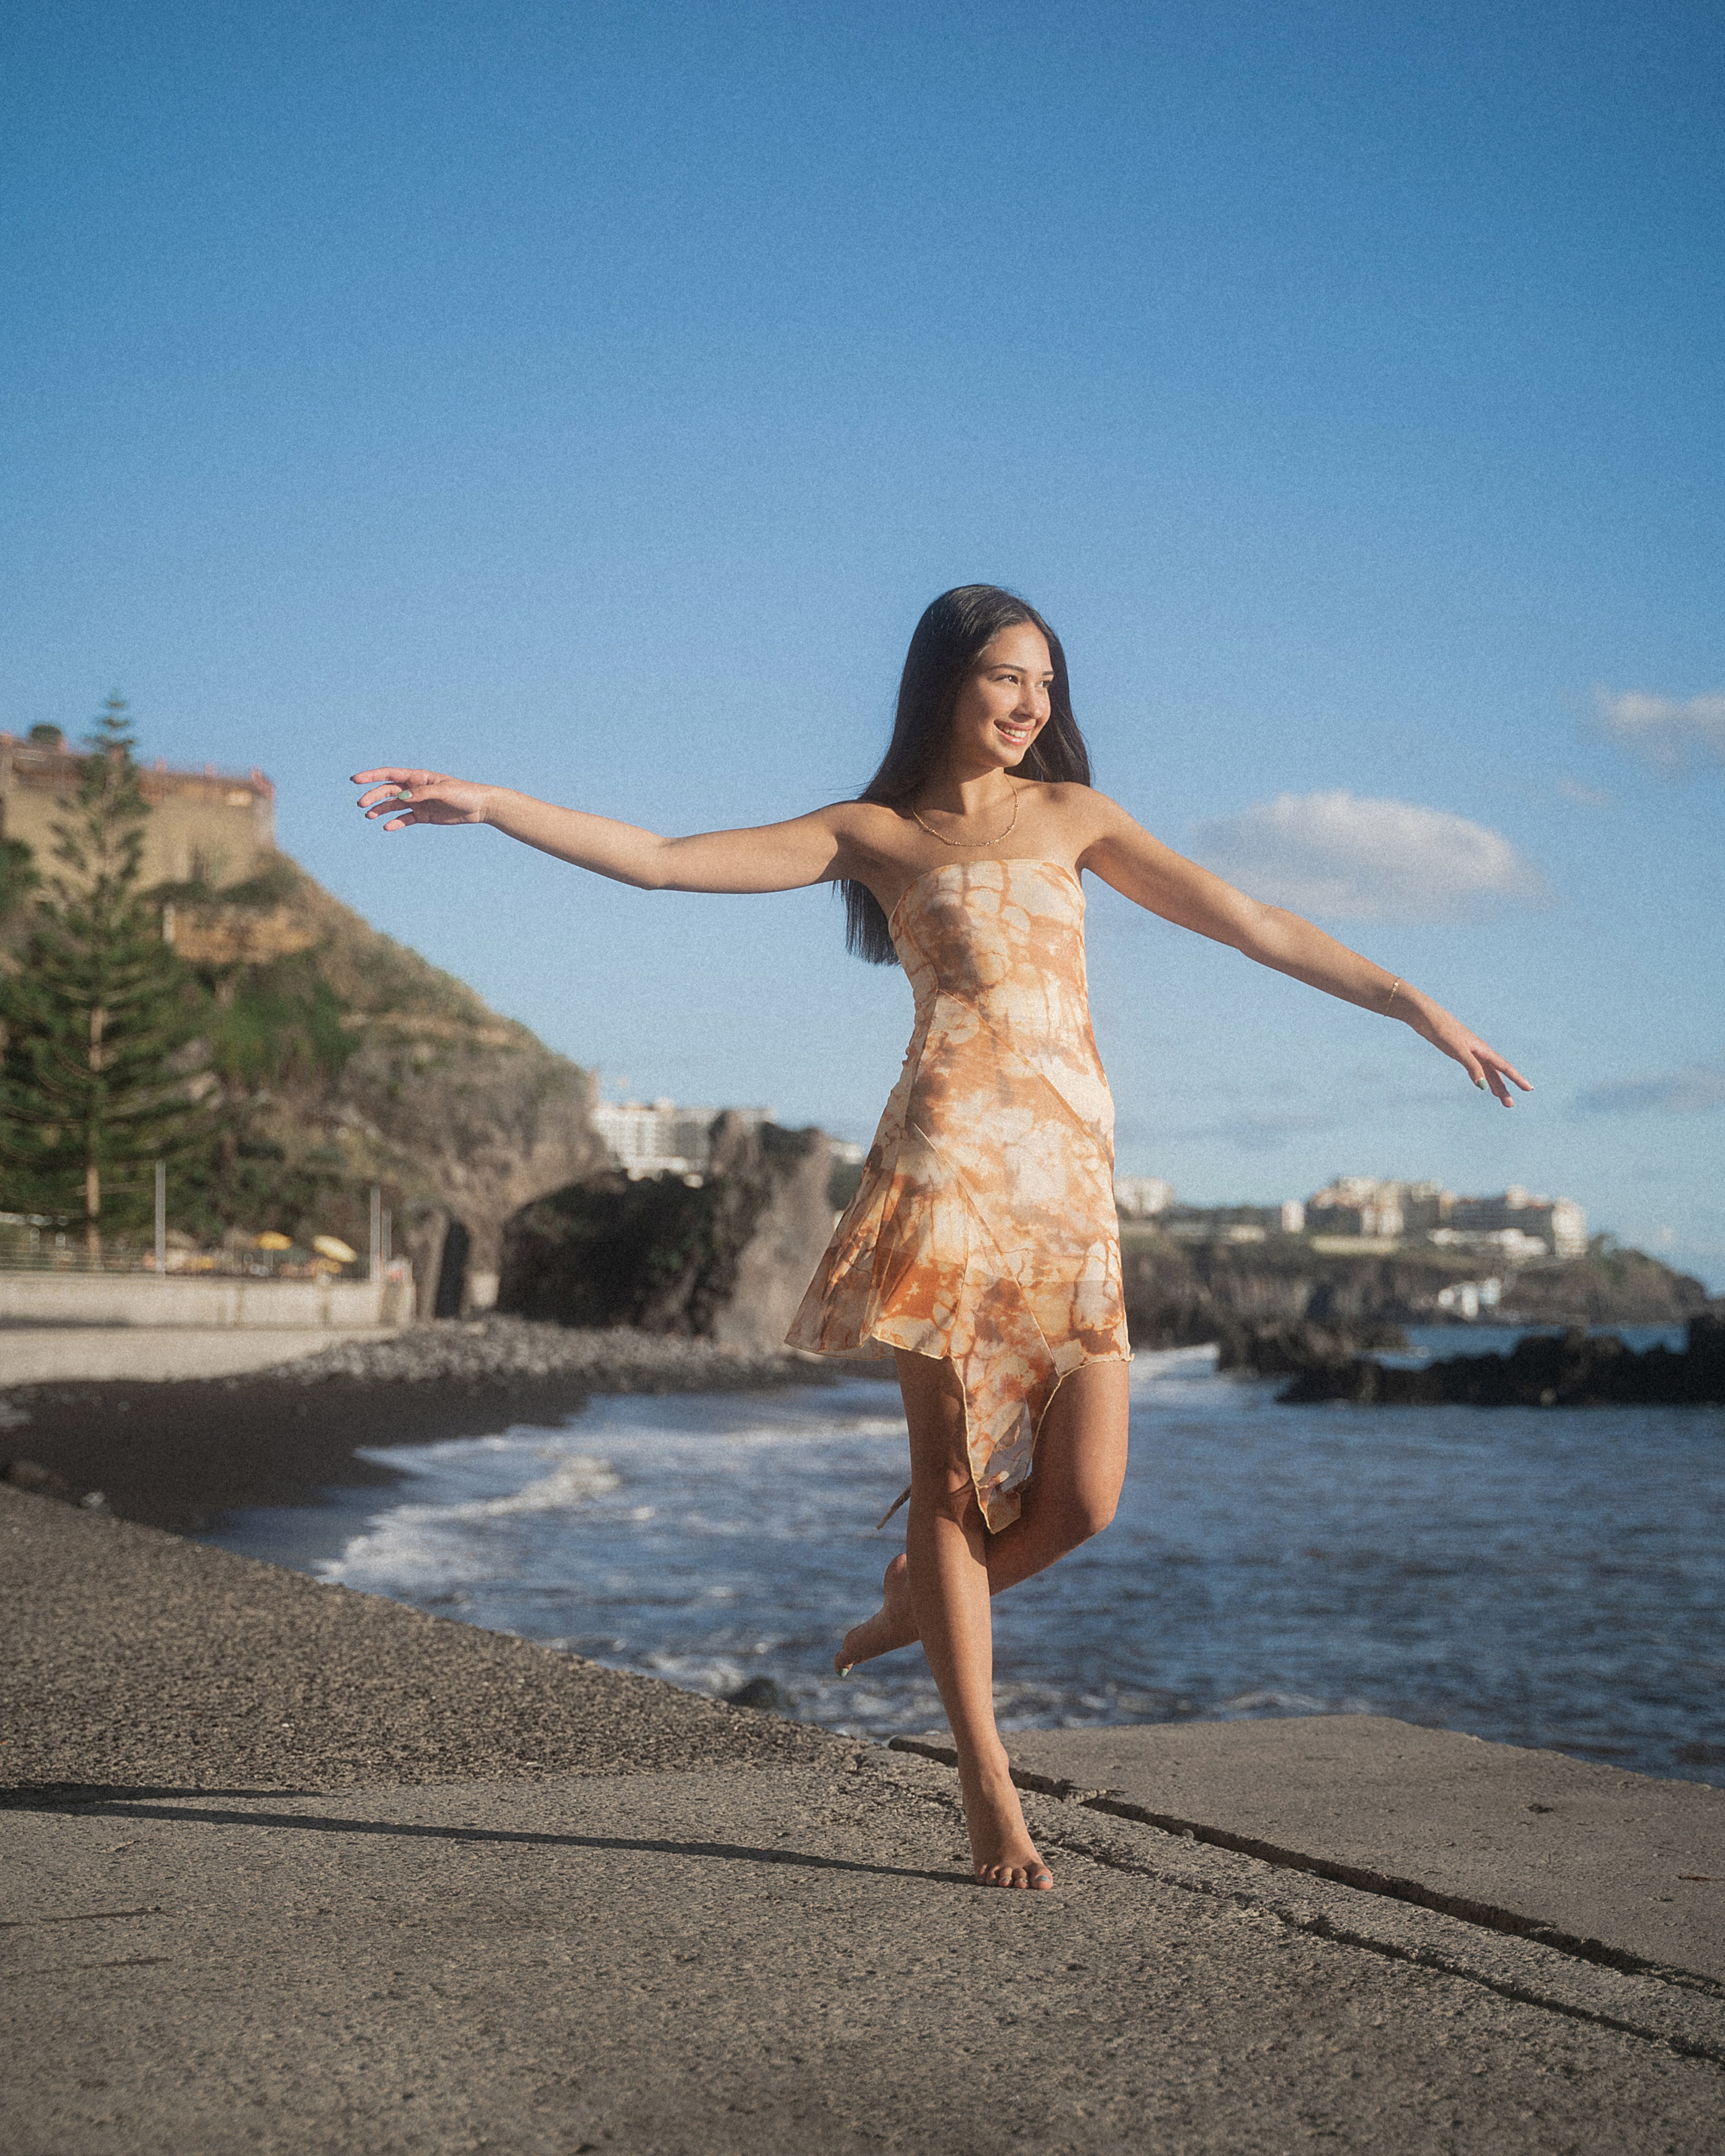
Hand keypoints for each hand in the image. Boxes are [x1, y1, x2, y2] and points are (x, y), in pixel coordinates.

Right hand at [351, 768, 493, 830]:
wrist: (479, 807)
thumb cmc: (463, 793)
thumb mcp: (443, 791)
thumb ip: (422, 793)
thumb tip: (402, 797)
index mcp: (418, 777)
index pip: (390, 774)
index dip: (372, 776)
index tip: (355, 780)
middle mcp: (415, 788)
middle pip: (388, 791)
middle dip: (373, 796)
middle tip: (361, 805)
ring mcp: (418, 802)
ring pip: (394, 806)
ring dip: (381, 810)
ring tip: (370, 816)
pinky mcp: (424, 816)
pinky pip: (406, 819)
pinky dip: (396, 823)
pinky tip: (387, 827)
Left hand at [1411, 1006, 1532, 1106]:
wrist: (1426, 1018)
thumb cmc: (1442, 1031)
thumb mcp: (1457, 1050)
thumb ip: (1471, 1066)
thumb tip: (1483, 1086)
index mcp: (1483, 1049)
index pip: (1504, 1067)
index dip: (1517, 1078)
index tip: (1529, 1089)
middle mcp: (1480, 1051)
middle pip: (1496, 1073)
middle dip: (1504, 1089)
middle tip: (1509, 1105)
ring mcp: (1470, 1051)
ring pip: (1487, 1071)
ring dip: (1494, 1085)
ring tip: (1501, 1099)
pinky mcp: (1460, 1052)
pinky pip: (1476, 1068)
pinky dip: (1482, 1077)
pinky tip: (1483, 1084)